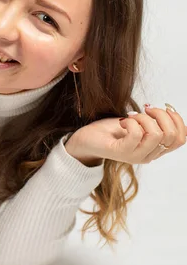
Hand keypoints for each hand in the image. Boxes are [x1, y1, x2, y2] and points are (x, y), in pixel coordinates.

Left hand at [67, 105, 185, 164]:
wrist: (86, 139)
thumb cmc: (111, 130)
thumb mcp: (137, 123)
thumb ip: (153, 122)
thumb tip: (170, 110)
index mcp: (155, 149)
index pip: (181, 139)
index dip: (177, 120)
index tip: (164, 108)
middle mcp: (149, 155)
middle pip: (171, 135)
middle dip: (161, 115)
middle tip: (145, 109)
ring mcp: (136, 156)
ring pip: (156, 134)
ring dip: (144, 118)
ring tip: (131, 117)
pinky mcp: (121, 152)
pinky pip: (136, 134)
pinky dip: (131, 122)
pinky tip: (122, 122)